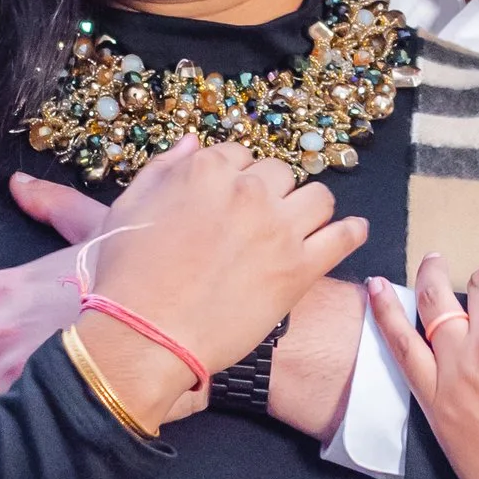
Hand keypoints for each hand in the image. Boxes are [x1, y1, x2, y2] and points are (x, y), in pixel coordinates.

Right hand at [54, 137, 367, 428]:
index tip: (230, 200)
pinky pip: (344, 237)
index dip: (235, 179)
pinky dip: (351, 232)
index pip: (238, 156)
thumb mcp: (128, 207)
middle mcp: (249, 191)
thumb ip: (165, 168)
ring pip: (318, 197)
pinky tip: (351, 231)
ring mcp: (279, 229)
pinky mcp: (301, 269)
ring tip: (297, 227)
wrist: (144, 336)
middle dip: (270, 193)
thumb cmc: (127, 276)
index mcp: (207, 171)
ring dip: (308, 209)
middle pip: (279, 174)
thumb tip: (193, 142)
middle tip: (257, 222)